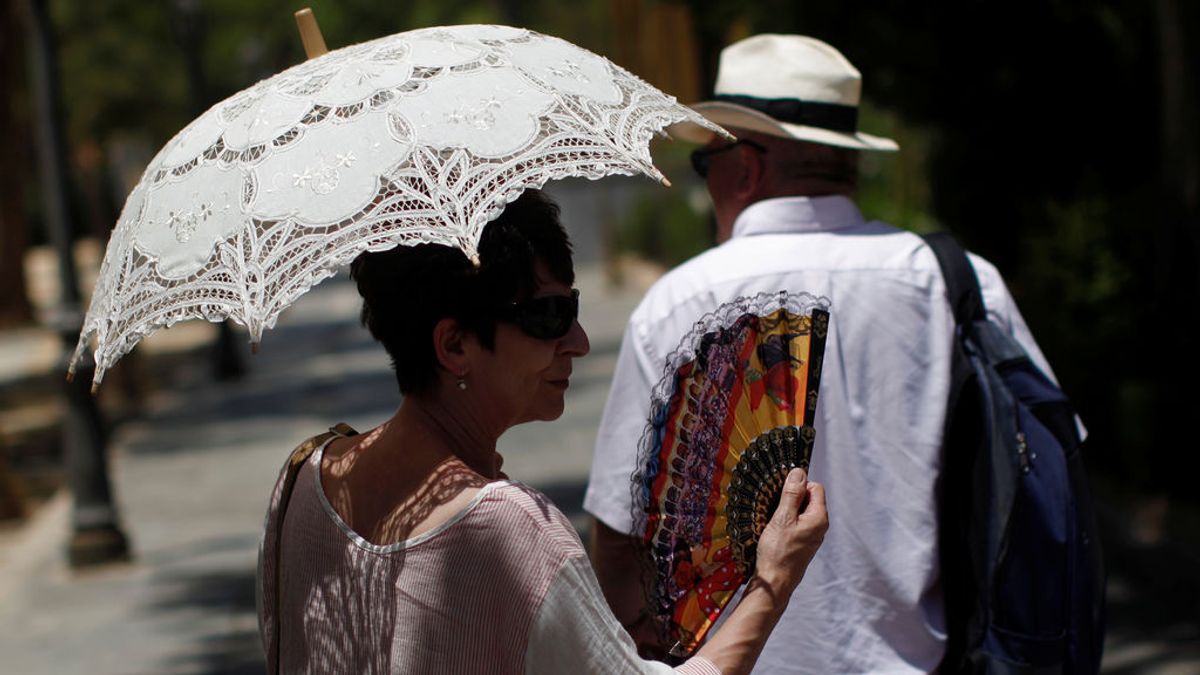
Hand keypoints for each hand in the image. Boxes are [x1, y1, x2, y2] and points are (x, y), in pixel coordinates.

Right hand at [752, 468, 827, 598]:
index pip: (815, 487)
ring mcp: (812, 535)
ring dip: (787, 510)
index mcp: (819, 518)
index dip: (798, 485)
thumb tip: (799, 472)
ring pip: (801, 511)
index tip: (782, 493)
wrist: (775, 582)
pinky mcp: (803, 543)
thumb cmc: (778, 552)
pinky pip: (797, 523)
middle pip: (809, 498)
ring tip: (774, 521)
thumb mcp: (782, 518)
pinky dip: (786, 522)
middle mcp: (820, 526)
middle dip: (792, 498)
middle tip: (776, 508)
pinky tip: (775, 531)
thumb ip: (792, 494)